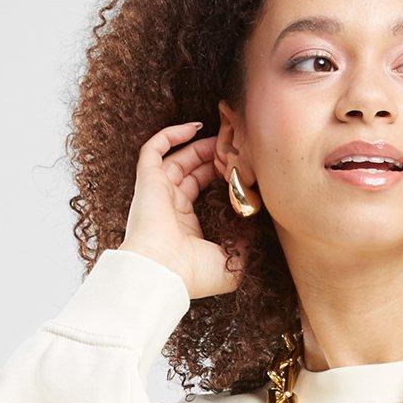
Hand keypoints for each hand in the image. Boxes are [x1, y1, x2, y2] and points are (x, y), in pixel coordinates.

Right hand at [120, 120, 243, 301]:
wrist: (163, 274)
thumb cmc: (193, 275)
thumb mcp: (231, 264)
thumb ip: (244, 246)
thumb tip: (256, 228)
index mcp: (184, 225)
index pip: (200, 189)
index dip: (218, 176)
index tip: (238, 168)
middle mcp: (168, 206)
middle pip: (190, 171)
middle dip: (211, 157)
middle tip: (232, 148)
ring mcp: (157, 192)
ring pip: (176, 158)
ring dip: (197, 145)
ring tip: (220, 136)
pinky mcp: (147, 181)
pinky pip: (153, 149)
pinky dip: (171, 135)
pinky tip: (194, 127)